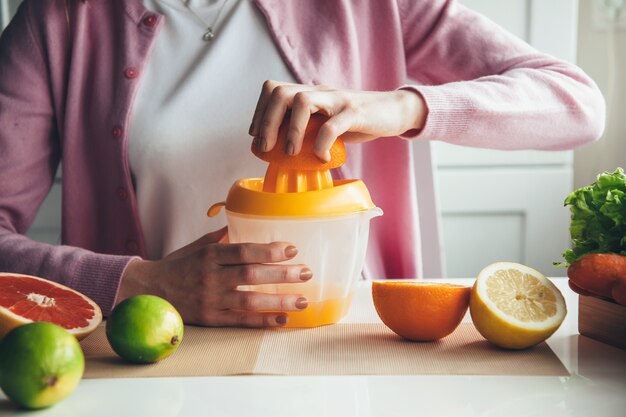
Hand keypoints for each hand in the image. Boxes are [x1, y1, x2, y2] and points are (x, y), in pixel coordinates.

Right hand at [117, 227, 312, 326]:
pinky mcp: (210, 319)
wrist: (149, 291)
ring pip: (249, 301)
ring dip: (279, 301)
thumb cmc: (180, 265)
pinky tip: (282, 319)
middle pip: (251, 275)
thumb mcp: (199, 245)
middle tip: (306, 273)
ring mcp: (210, 300)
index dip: (268, 250)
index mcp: (209, 254)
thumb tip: (250, 220)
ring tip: (303, 300)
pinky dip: (262, 321)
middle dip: (282, 275)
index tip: (292, 249)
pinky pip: (240, 322)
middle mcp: (210, 277)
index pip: (242, 251)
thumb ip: (224, 236)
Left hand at [249, 81, 426, 161]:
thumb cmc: (357, 120)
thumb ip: (307, 127)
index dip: (260, 112)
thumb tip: (281, 149)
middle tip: (266, 148)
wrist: (394, 111)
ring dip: (291, 130)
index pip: (274, 89)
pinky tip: (322, 158)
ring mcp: (338, 100)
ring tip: (291, 153)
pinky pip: (333, 125)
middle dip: (267, 122)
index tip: (256, 137)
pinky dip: (322, 144)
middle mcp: (321, 91)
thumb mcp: (327, 120)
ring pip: (302, 101)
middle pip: (281, 93)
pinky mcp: (356, 112)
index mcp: (311, 93)